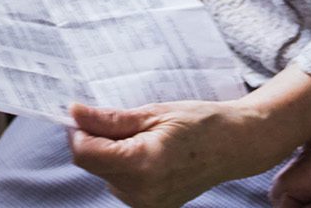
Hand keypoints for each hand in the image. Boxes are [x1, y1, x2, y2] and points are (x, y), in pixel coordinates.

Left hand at [67, 99, 276, 207]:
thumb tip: (74, 114)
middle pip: (94, 165)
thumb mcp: (154, 112)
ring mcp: (147, 204)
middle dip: (100, 141)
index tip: (81, 114)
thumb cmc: (201, 123)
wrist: (236, 145)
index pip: (86, 153)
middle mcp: (142, 192)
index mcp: (143, 164)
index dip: (78, 131)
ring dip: (114, 155)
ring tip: (149, 139)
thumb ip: (110, 119)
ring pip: (107, 175)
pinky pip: (122, 185)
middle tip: (130, 123)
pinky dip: (127, 167)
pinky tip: (152, 155)